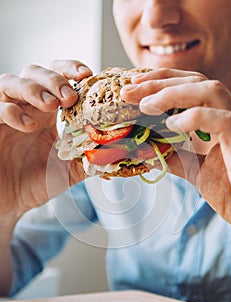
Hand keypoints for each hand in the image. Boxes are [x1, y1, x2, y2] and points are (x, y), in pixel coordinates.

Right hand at [0, 60, 91, 222]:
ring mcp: (6, 113)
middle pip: (35, 72)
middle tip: (69, 97)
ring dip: (34, 89)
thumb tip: (119, 153)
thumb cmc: (37, 183)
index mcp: (47, 113)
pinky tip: (28, 124)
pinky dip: (11, 111)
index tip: (87, 75)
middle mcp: (26, 107)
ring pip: (12, 82)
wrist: (10, 202)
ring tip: (51, 105)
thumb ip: (91, 160)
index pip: (58, 78)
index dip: (70, 70)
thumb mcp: (70, 172)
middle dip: (54, 80)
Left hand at [121, 68, 230, 231]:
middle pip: (196, 81)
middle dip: (158, 83)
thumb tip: (146, 150)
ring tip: (145, 105)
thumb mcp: (196, 171)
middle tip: (127, 90)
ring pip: (209, 90)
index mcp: (221, 116)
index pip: (192, 84)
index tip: (134, 84)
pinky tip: (172, 126)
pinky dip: (194, 118)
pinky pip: (222, 120)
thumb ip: (175, 157)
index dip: (162, 80)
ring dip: (171, 94)